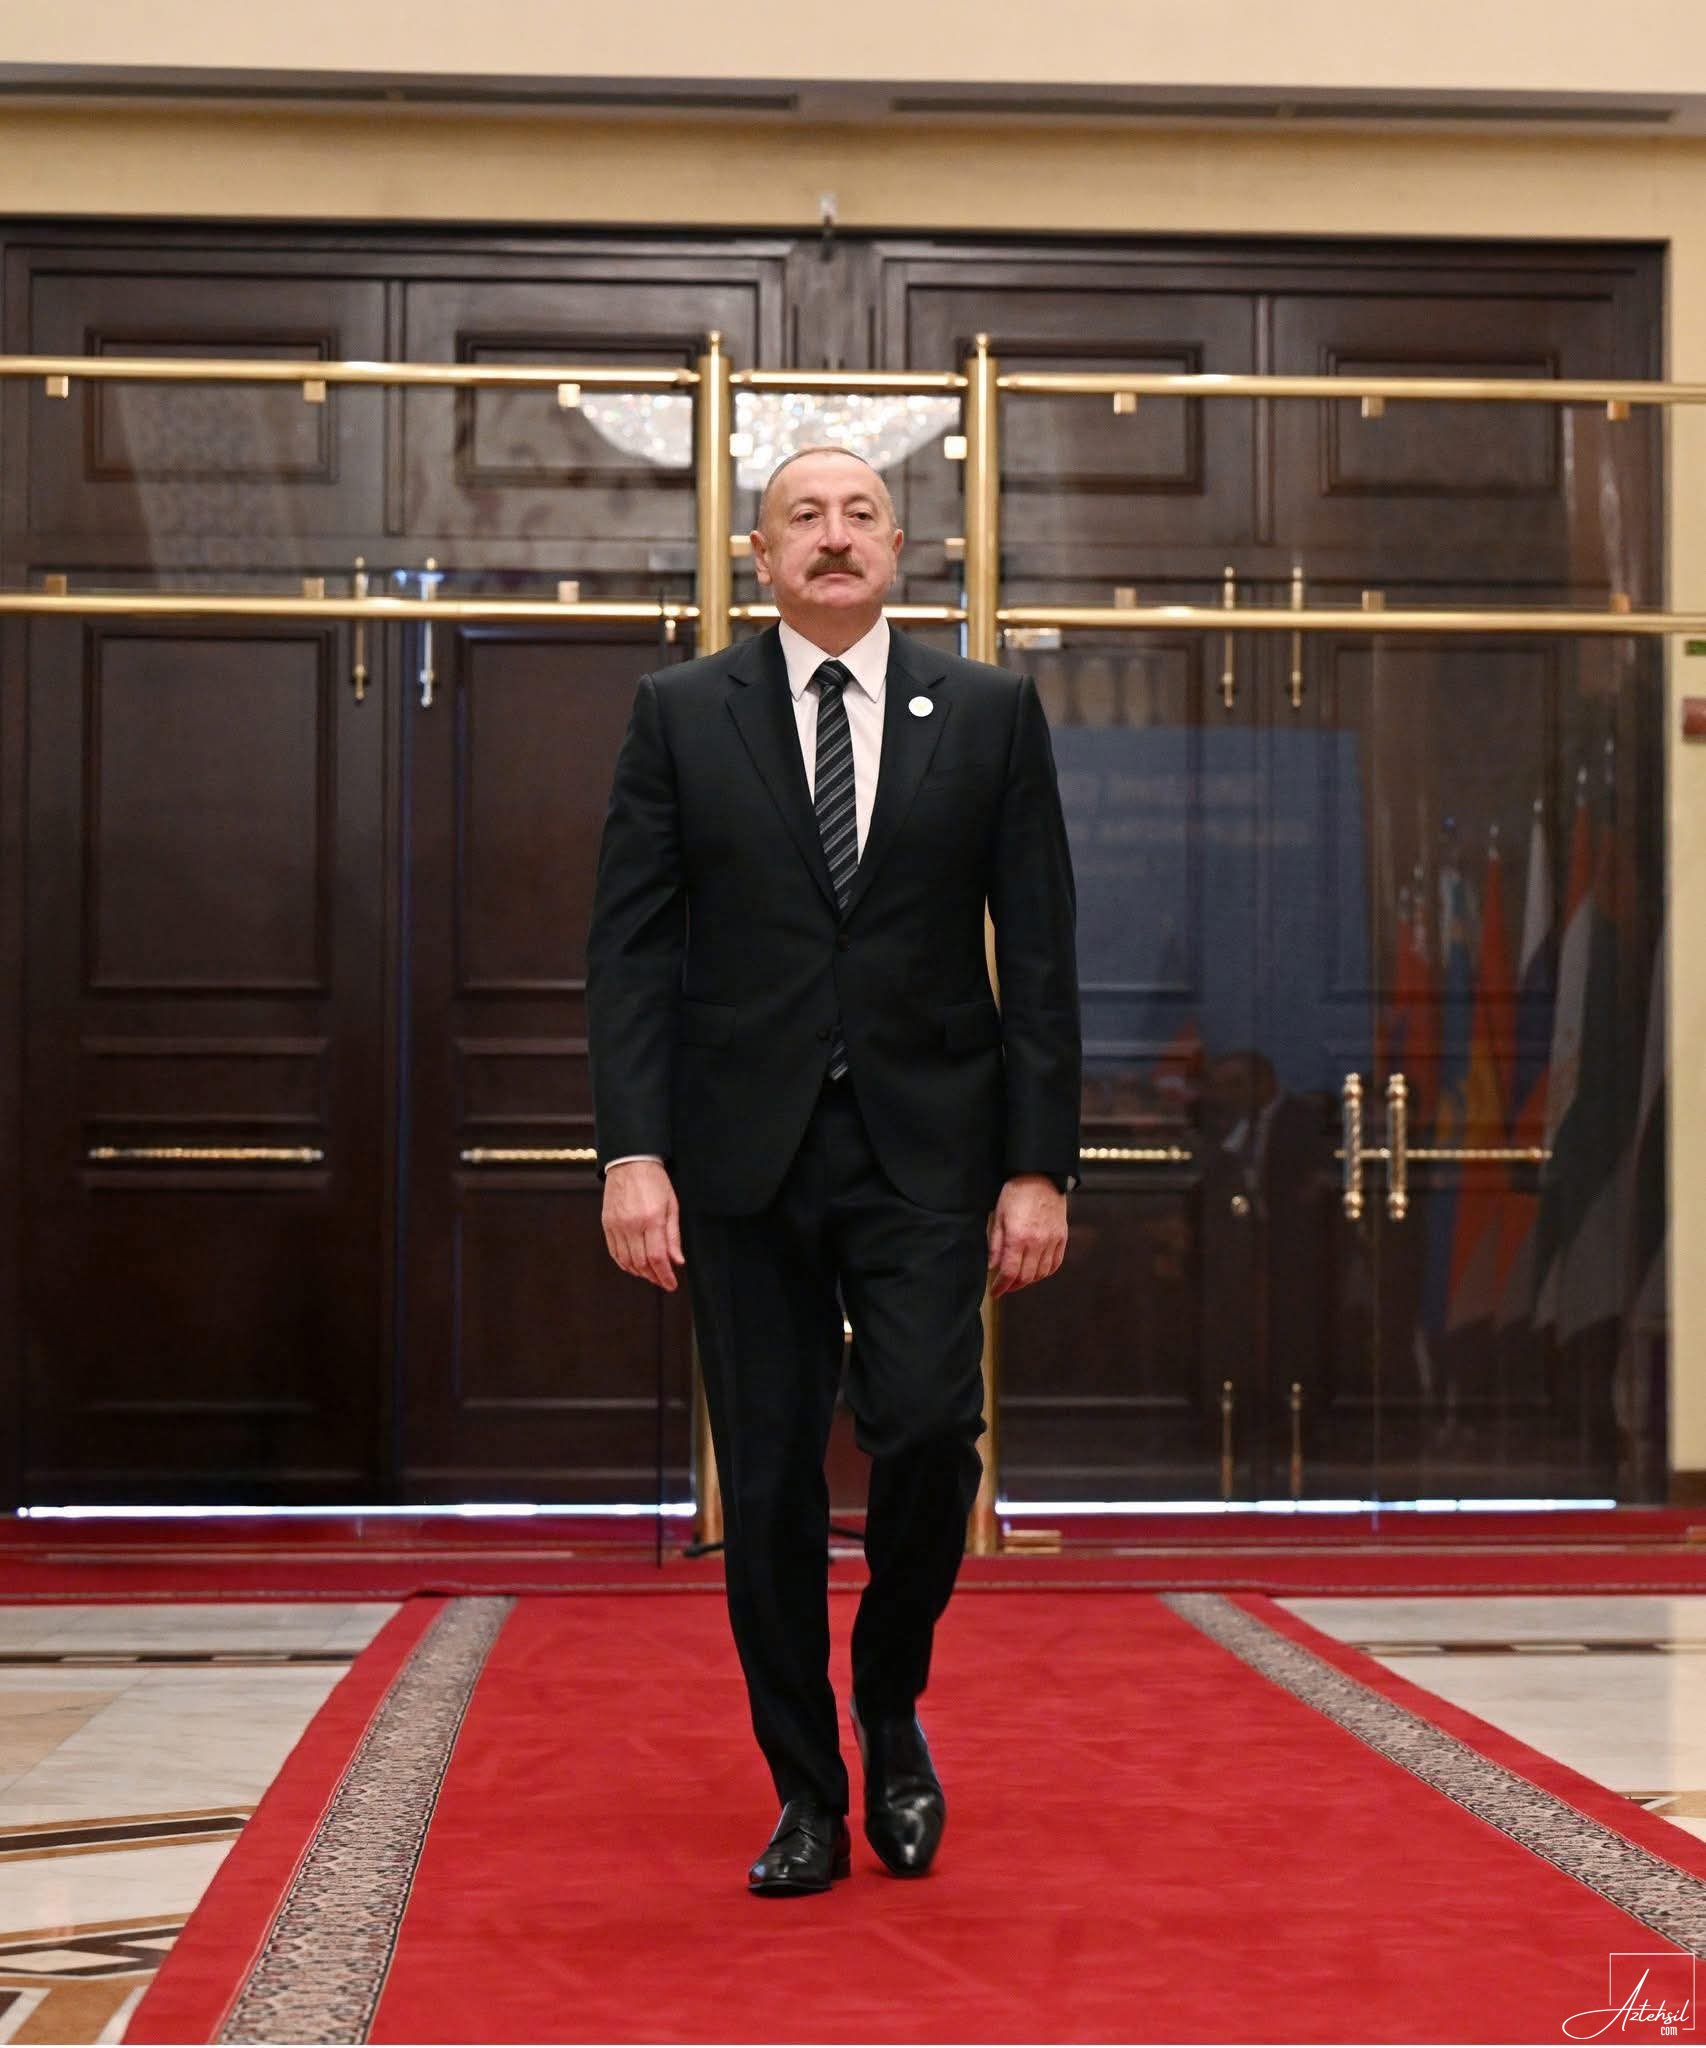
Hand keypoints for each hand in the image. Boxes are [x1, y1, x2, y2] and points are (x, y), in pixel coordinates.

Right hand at [602, 1160, 684, 1291]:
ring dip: (640, 1272)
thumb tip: (677, 1261)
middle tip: (663, 1281)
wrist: (630, 1162)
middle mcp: (631, 1225)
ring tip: (651, 1274)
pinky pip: (614, 1252)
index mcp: (651, 1219)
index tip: (671, 1284)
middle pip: (641, 1263)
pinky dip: (624, 1263)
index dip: (665, 1275)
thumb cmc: (654, 1181)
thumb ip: (673, 1236)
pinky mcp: (607, 1224)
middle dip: (654, 1277)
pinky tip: (634, 1266)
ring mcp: (616, 1225)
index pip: (657, 1257)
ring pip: (626, 1261)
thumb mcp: (672, 1206)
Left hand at [987, 1174, 1067, 1296]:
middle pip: (1026, 1277)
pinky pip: (1056, 1263)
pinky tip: (1038, 1271)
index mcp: (1018, 1238)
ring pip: (1042, 1273)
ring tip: (1020, 1279)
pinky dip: (1046, 1272)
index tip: (995, 1292)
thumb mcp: (999, 1216)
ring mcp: (1052, 1241)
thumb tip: (992, 1266)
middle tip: (1005, 1286)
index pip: (1009, 1272)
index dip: (1001, 1286)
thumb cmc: (1017, 1192)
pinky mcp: (1061, 1237)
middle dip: (1014, 1286)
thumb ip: (996, 1244)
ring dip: (1030, 1280)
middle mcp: (1037, 1243)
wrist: (1041, 1175)